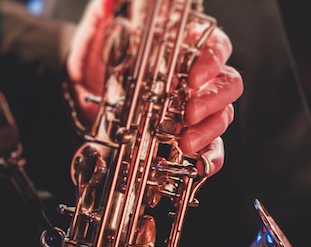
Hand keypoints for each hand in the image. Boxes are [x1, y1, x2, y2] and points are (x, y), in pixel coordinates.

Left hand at [65, 0, 242, 174]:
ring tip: (185, 143)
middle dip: (214, 99)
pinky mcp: (190, 136)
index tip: (194, 77)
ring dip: (209, 131)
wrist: (82, 101)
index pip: (215, 47)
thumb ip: (104, 18)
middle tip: (190, 112)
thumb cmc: (97, 67)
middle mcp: (198, 79)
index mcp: (185, 49)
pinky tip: (200, 165)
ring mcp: (197, 108)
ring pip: (223, 116)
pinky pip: (211, 148)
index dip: (212, 61)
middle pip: (228, 83)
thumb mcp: (96, 41)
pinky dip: (210, 158)